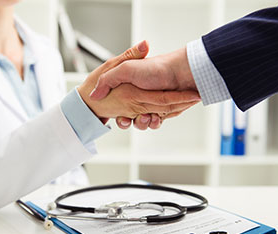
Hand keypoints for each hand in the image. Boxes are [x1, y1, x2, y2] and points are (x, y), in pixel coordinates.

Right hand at [78, 43, 200, 122]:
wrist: (183, 71)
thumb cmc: (156, 67)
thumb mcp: (126, 68)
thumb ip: (109, 79)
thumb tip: (94, 95)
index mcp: (129, 87)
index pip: (116, 105)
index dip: (115, 113)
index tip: (117, 116)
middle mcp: (140, 96)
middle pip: (129, 117)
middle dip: (128, 121)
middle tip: (131, 118)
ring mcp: (153, 103)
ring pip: (143, 122)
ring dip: (144, 123)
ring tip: (148, 118)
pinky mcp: (166, 109)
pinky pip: (157, 121)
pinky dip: (156, 122)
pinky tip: (158, 117)